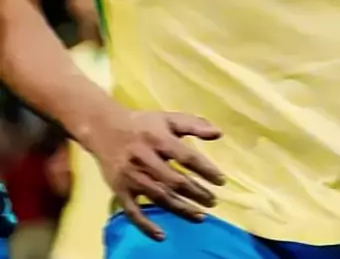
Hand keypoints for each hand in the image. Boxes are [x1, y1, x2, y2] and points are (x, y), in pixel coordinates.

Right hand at [91, 108, 223, 239]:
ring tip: (200, 216)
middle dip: (196, 192)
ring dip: (180, 209)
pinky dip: (146, 225)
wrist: (104, 129)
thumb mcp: (167, 119)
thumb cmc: (143, 125)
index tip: (221, 181)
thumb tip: (219, 134)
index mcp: (158, 139)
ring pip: (158, 197)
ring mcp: (131, 176)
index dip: (205, 170)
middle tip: (213, 201)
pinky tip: (161, 235)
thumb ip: (193, 124)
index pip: (186, 157)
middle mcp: (145, 158)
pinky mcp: (120, 190)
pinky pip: (133, 211)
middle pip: (174, 180)